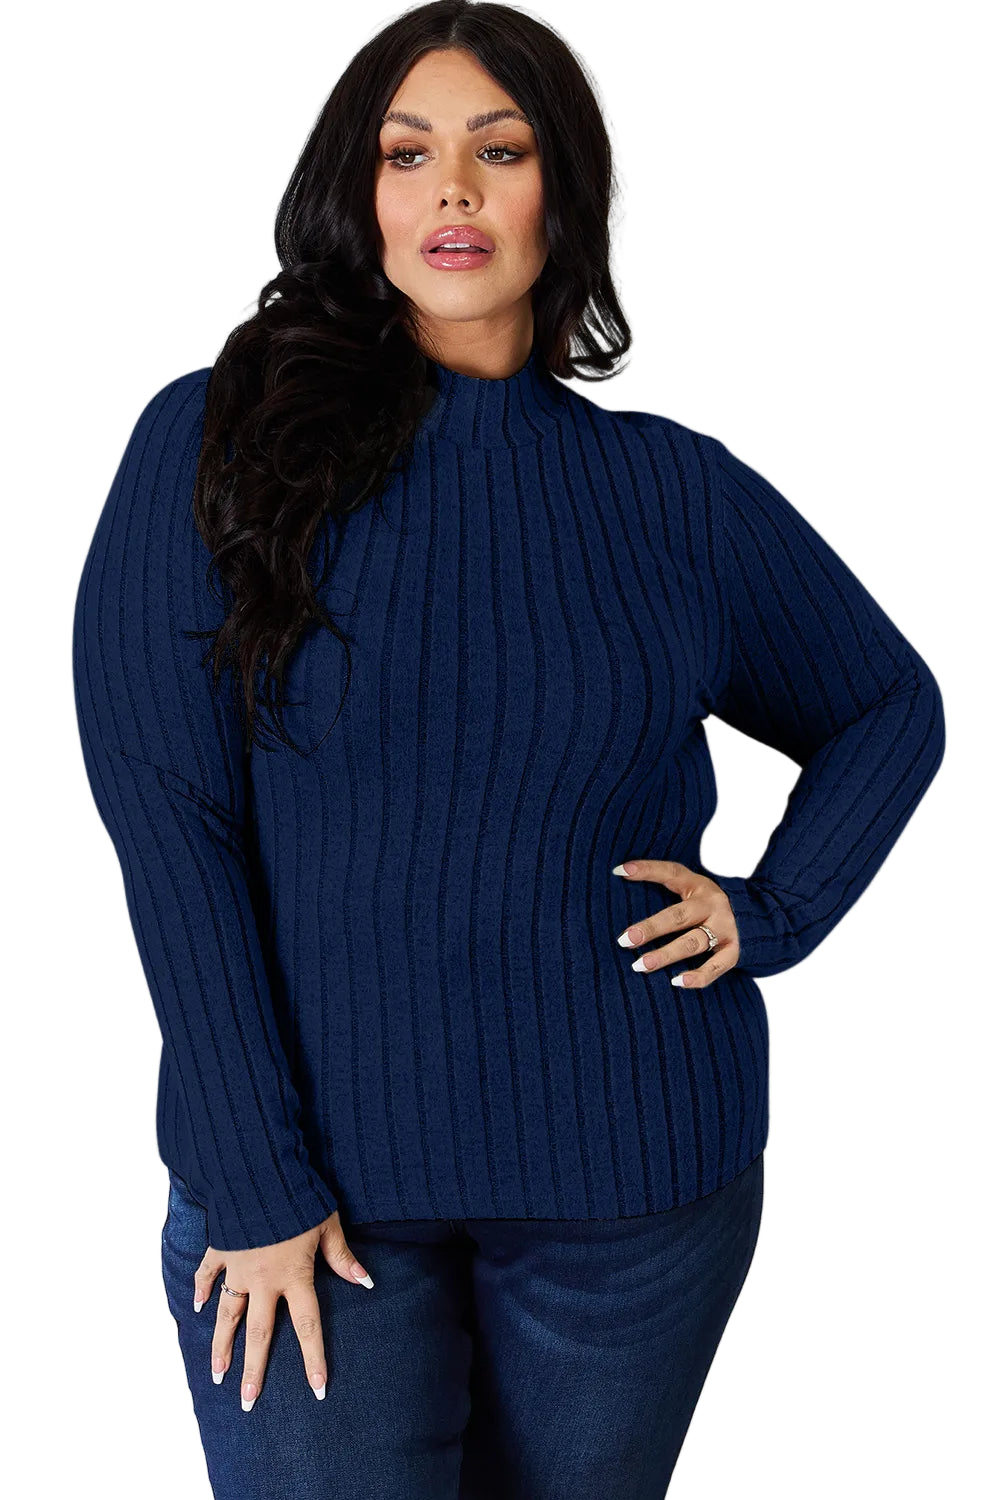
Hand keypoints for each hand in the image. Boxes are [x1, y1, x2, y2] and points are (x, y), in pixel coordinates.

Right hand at [193, 1209, 371, 1409]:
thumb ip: (342, 1256)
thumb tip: (367, 1281)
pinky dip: (201, 1289)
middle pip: (259, 1333)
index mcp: (294, 1276)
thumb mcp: (328, 1224)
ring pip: (228, 1315)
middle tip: (247, 1401)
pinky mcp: (221, 1250)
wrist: (258, 1173)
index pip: (307, 1326)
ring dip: (222, 1345)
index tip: (317, 1391)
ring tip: (217, 1375)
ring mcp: (239, 1268)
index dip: (314, 1359)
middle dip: (253, 1370)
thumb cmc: (298, 1197)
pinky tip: (195, 1307)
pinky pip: (208, 1275)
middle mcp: (264, 1280)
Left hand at [613, 858, 739, 986]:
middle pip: (678, 916)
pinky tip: (676, 981)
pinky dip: (697, 976)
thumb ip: (665, 887)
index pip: (671, 873)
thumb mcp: (692, 889)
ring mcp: (725, 928)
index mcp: (698, 886)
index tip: (619, 871)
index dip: (646, 870)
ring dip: (666, 955)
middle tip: (625, 940)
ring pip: (693, 943)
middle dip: (651, 928)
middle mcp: (712, 905)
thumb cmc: (708, 905)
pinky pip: (715, 967)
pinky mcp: (734, 951)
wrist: (757, 917)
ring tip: (640, 965)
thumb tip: (621, 877)